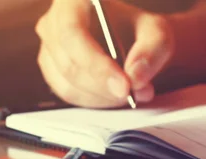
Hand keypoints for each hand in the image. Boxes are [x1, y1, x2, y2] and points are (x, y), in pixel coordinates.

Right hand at [35, 0, 174, 107]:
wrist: (132, 40)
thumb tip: (135, 78)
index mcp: (74, 0)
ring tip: (129, 93)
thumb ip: (152, 52)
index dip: (96, 64)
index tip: (124, 86)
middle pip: (69, 64)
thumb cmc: (140, 31)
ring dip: (102, 97)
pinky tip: (114, 96)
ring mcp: (48, 48)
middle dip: (104, 87)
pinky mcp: (52, 70)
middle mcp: (53, 21)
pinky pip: (68, 94)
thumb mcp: (157, 34)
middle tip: (132, 95)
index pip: (73, 34)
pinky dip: (95, 102)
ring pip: (68, 84)